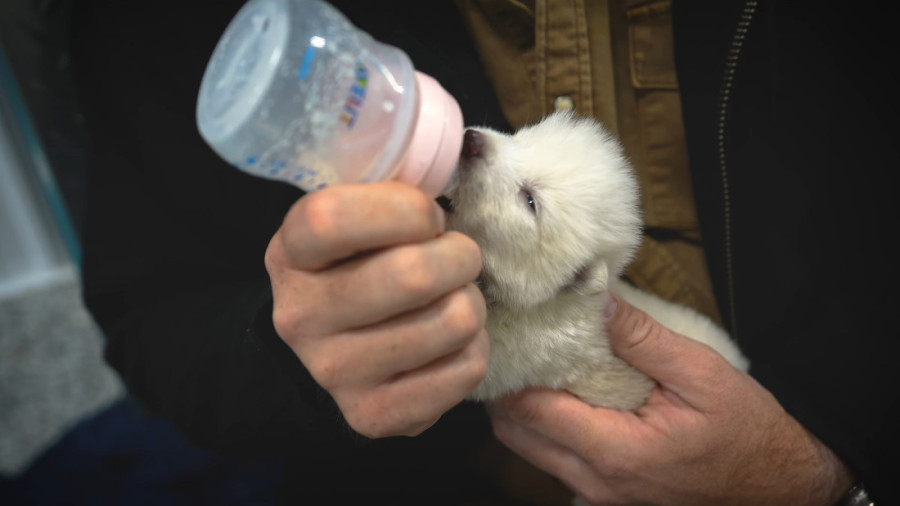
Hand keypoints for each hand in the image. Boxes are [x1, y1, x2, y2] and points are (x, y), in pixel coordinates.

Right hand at [265, 182, 488, 437]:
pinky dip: (474, 346)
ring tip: (453, 297)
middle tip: (456, 256)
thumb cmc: (355, 269)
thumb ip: (386, 194)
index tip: (425, 216)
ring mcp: (335, 373)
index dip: (404, 209)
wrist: (324, 354)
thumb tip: (460, 172)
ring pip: (452, 321)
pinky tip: (450, 341)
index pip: (336, 218)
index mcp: (291, 255)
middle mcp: (301, 317)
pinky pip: (466, 368)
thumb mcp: (350, 223)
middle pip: (414, 274)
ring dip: (471, 301)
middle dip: (459, 254)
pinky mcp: (375, 416)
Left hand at [487, 294, 853, 504]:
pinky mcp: (605, 496)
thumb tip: (594, 299)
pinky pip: (554, 462)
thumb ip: (642, 338)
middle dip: (507, 389)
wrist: (779, 484)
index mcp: (616, 451)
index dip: (512, 372)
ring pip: (530, 451)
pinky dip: (545, 430)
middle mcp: (596, 482)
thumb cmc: (746, 430)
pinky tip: (564, 398)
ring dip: (524, 409)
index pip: (530, 411)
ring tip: (538, 365)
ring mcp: (598, 495)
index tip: (511, 334)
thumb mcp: (701, 373)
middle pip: (517, 435)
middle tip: (518, 346)